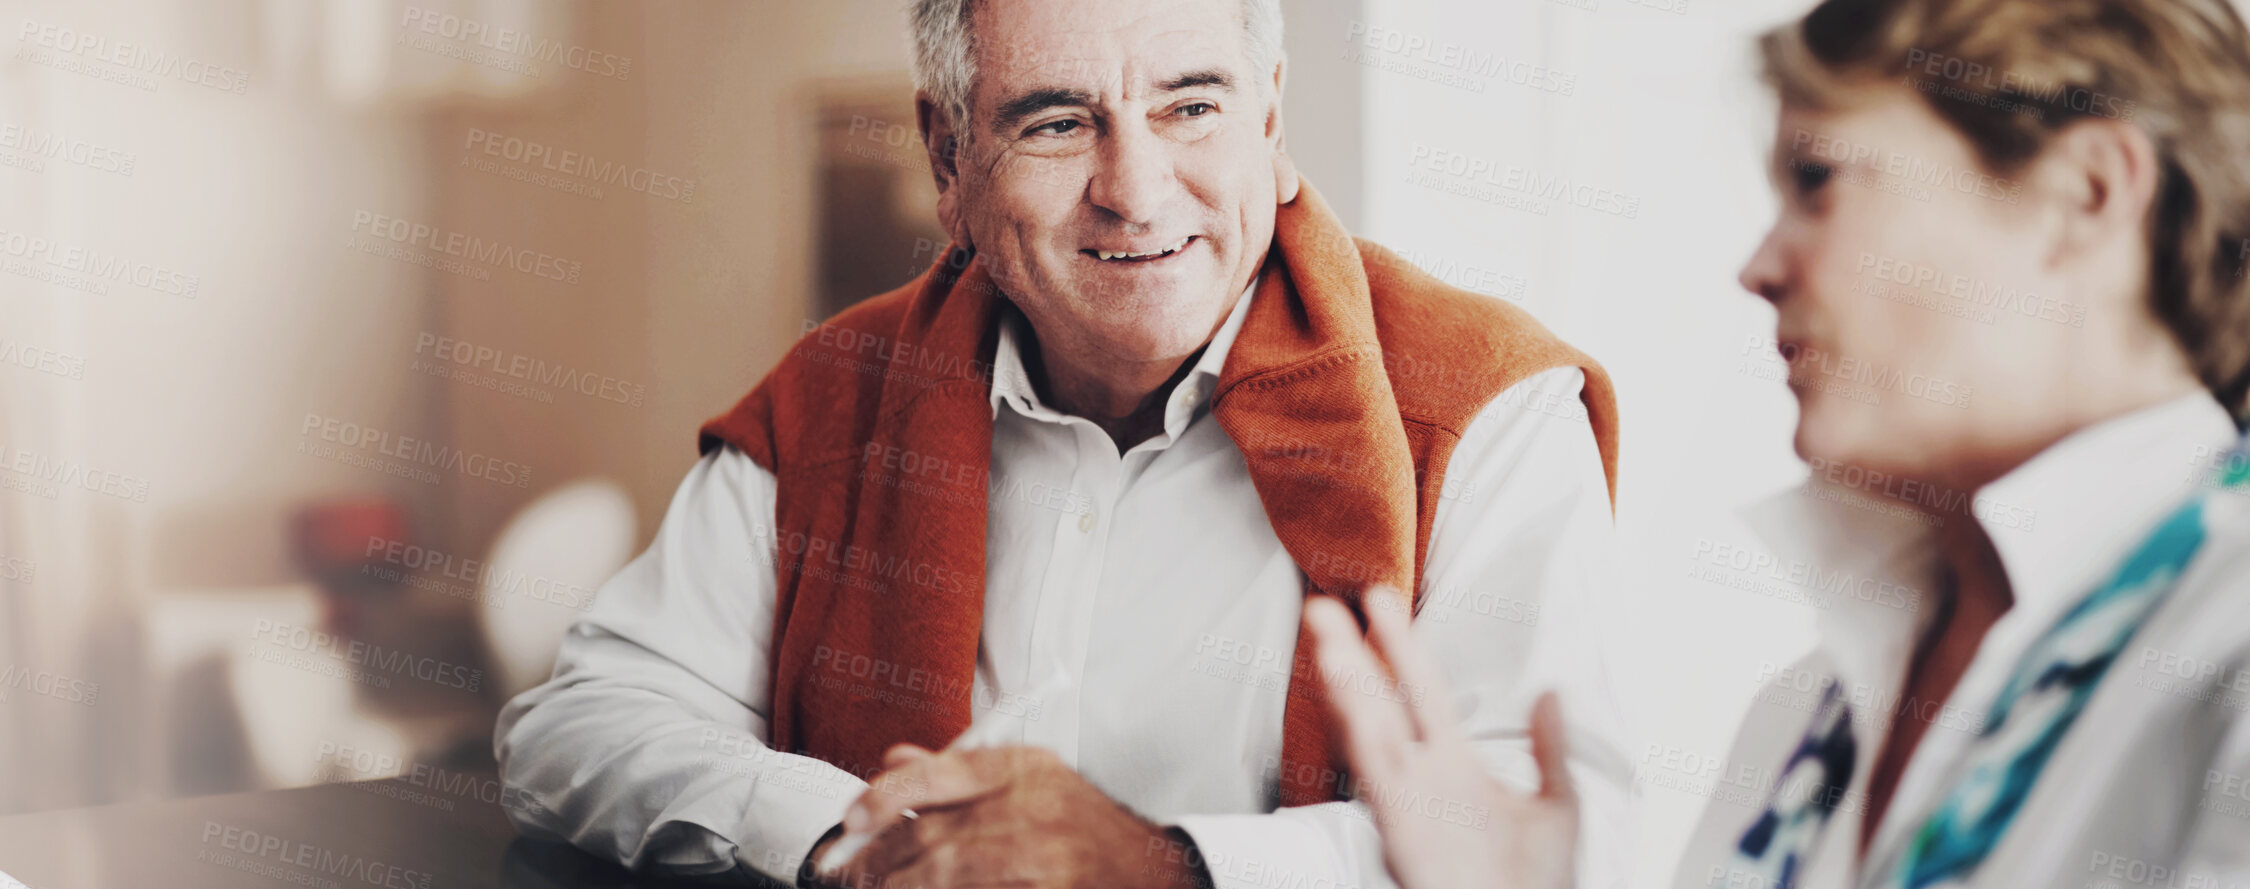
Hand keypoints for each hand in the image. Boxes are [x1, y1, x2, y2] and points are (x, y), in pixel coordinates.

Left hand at [818, 743, 1210, 888]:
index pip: (937, 774)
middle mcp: (1032, 810)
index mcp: (1024, 769)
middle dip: (879, 857)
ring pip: (942, 876)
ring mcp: (1038, 861)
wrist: (1147, 872)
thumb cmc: (1080, 826)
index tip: (851, 819)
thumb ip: (957, 772)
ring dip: (901, 886)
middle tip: (850, 870)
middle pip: (930, 834)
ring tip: (883, 887)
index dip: (882, 798)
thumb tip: (893, 761)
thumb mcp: (1026, 779)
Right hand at [1303, 587, 1578, 888]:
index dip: (1399, 644)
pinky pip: (1374, 773)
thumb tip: (1553, 692)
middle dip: (1350, 652)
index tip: (1378, 602)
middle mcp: (1423, 777)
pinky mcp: (1401, 827)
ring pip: (1367, 731)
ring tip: (1326, 639)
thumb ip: (1550, 748)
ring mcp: (1408, 800)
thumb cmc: (1536, 888)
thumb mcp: (1558, 808)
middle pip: (1378, 700)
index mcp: (1455, 766)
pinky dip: (1358, 735)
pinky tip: (1345, 701)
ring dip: (1345, 685)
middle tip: (1324, 606)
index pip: (1419, 688)